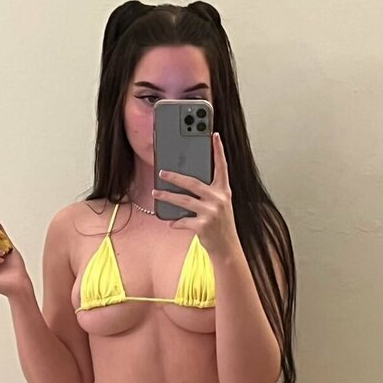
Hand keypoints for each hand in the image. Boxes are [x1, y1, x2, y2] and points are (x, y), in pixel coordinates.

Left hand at [152, 131, 240, 261]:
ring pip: (183, 200)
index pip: (222, 167)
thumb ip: (208, 192)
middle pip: (193, 183)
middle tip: (161, 172)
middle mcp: (219, 199)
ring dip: (167, 197)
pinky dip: (176, 222)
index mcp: (224, 191)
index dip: (218, 150)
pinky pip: (183, 221)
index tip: (214, 135)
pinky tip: (170, 222)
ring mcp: (211, 212)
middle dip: (175, 177)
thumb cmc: (221, 223)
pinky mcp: (203, 226)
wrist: (227, 247)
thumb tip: (185, 182)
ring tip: (155, 193)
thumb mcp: (219, 204)